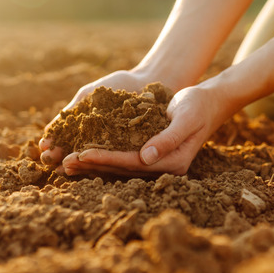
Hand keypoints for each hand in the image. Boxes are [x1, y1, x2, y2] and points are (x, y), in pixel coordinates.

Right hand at [39, 69, 155, 168]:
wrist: (146, 81)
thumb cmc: (116, 86)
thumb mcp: (89, 96)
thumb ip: (72, 111)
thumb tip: (50, 130)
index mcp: (84, 128)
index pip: (64, 139)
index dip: (53, 144)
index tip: (44, 147)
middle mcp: (96, 141)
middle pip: (74, 151)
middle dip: (62, 157)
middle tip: (50, 162)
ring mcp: (112, 147)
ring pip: (92, 157)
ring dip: (77, 163)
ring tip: (65, 167)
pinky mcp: (130, 150)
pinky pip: (114, 156)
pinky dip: (100, 160)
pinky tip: (90, 163)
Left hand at [59, 85, 230, 176]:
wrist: (209, 103)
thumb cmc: (198, 105)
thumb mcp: (186, 117)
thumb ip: (168, 138)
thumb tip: (146, 157)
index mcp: (173, 163)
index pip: (131, 163)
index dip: (104, 159)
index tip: (80, 154)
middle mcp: (164, 168)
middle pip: (122, 169)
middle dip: (92, 166)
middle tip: (64, 163)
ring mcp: (157, 164)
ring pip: (120, 168)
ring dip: (93, 166)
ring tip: (66, 164)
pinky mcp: (151, 157)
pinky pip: (123, 160)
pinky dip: (102, 159)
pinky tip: (83, 157)